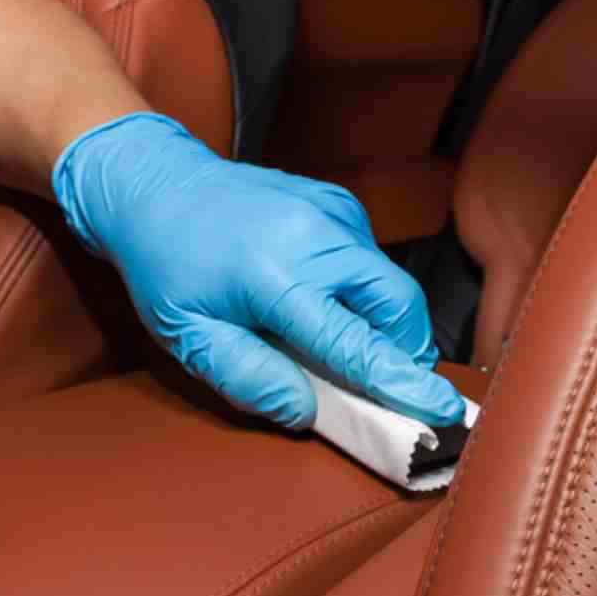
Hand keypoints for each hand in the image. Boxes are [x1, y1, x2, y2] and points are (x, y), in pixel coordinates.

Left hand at [53, 112, 464, 427]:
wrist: (154, 184)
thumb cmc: (166, 266)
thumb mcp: (189, 336)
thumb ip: (249, 377)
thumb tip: (307, 410)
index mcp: (277, 276)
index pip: (357, 343)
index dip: (402, 383)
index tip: (442, 411)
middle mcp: (317, 237)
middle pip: (399, 304)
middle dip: (407, 351)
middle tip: (388, 384)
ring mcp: (332, 212)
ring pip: (390, 280)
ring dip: (385, 322)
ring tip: (341, 343)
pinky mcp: (337, 202)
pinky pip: (370, 257)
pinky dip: (363, 289)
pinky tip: (322, 299)